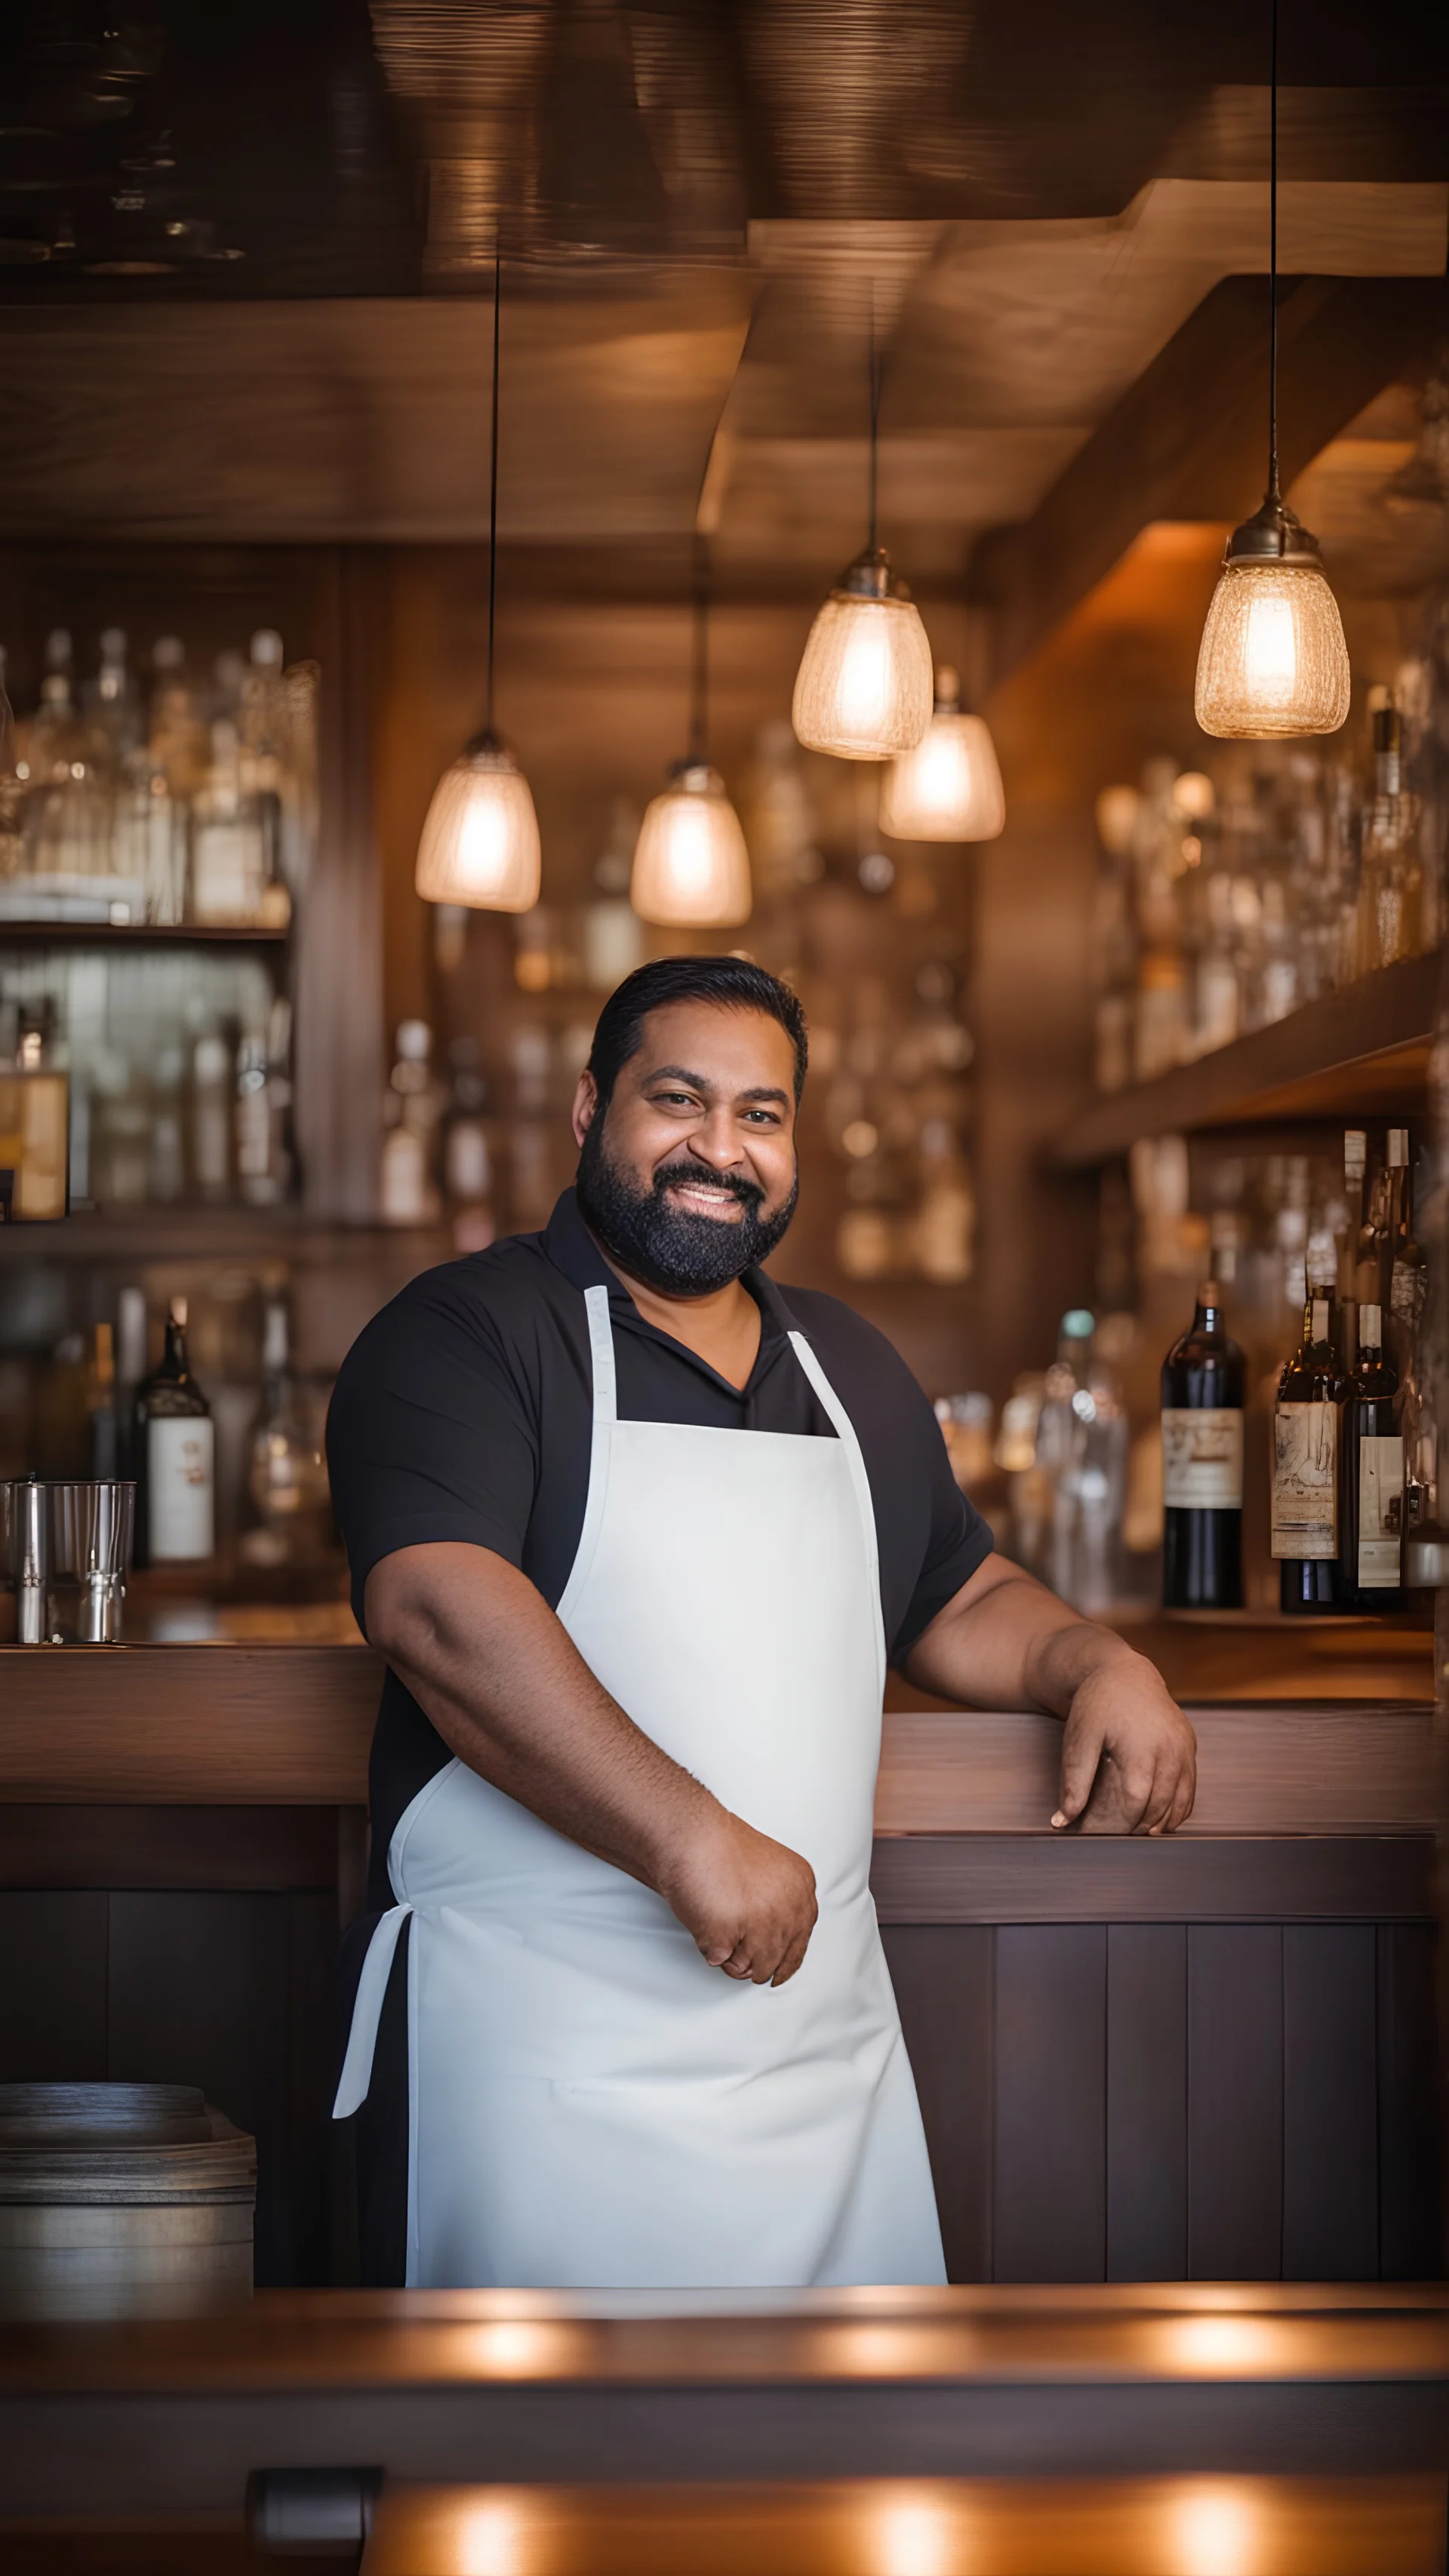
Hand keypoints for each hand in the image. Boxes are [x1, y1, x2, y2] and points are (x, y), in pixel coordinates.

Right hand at [658, 1805, 817, 1986]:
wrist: (691, 1834)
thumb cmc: (719, 1845)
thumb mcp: (771, 1870)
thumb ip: (780, 1903)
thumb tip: (775, 1945)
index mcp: (801, 1887)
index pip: (801, 1937)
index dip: (787, 1959)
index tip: (779, 1973)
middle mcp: (788, 1907)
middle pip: (778, 1958)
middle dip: (756, 1963)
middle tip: (737, 1951)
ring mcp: (760, 1923)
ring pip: (751, 1967)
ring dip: (732, 1957)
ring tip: (717, 1928)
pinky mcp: (728, 1935)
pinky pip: (720, 1961)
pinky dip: (708, 1947)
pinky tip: (705, 1921)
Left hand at [1052, 1651, 1195, 1835]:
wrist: (1122, 1670)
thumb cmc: (1097, 1703)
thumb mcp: (1079, 1739)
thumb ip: (1074, 1782)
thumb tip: (1061, 1820)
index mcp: (1141, 1748)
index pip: (1137, 1801)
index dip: (1123, 1824)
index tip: (1105, 1836)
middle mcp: (1170, 1748)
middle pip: (1161, 1804)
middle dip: (1141, 1826)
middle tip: (1120, 1839)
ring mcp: (1183, 1746)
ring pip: (1181, 1799)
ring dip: (1164, 1821)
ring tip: (1142, 1833)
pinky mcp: (1189, 1744)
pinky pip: (1190, 1785)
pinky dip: (1179, 1806)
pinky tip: (1162, 1817)